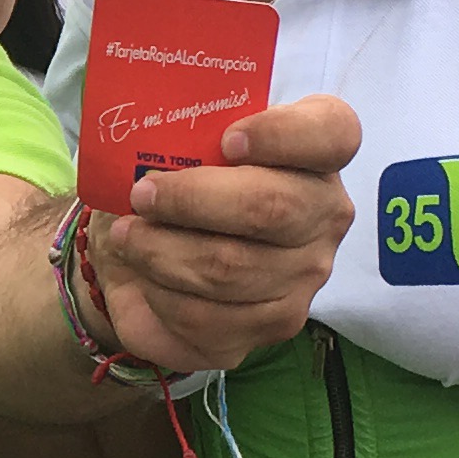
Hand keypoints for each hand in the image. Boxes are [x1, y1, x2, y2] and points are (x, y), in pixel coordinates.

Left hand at [80, 95, 361, 373]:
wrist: (155, 260)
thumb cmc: (179, 185)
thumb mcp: (180, 145)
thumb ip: (181, 134)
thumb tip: (145, 143)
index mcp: (317, 150)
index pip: (331, 133)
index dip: (281, 134)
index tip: (227, 139)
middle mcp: (325, 213)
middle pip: (271, 207)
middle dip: (192, 200)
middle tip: (141, 194)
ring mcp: (307, 275)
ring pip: (229, 268)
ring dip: (161, 251)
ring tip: (128, 237)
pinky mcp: (274, 324)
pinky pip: (208, 313)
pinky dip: (161, 292)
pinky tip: (146, 276)